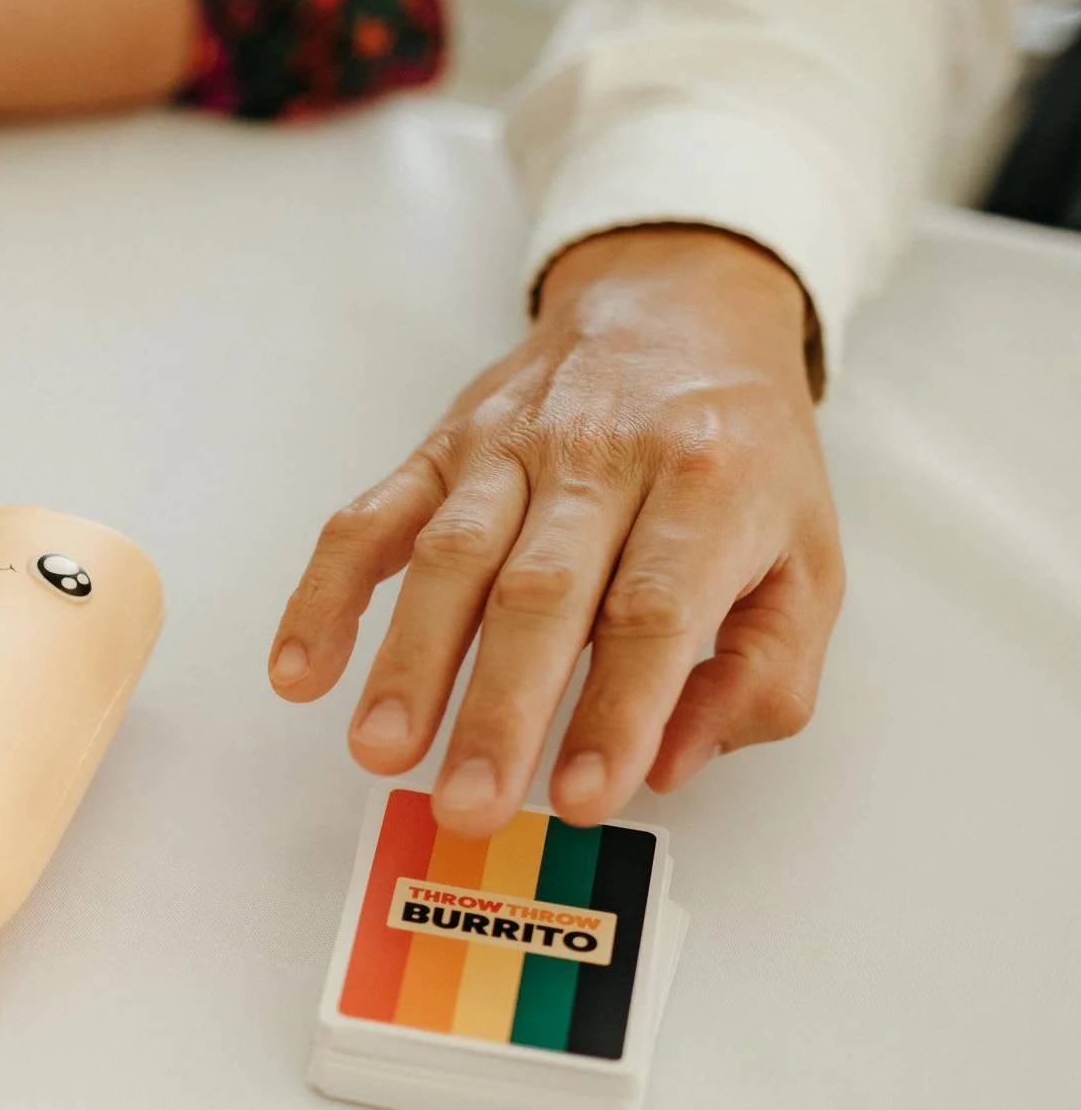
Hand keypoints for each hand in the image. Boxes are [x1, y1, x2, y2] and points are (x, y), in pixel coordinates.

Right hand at [269, 226, 843, 835]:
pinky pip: (370, 519)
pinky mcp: (439, 447)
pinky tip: (300, 669)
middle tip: (468, 804)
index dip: (615, 708)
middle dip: (498, 708)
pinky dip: (326, 594)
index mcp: (709, 485)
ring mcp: (508, 448)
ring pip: (448, 558)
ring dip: (408, 661)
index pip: (652, 611)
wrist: (678, 305)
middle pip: (538, 592)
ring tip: (379, 751)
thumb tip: (667, 763)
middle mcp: (601, 456)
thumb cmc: (742, 455)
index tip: (585, 798)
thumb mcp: (808, 563)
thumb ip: (760, 676)